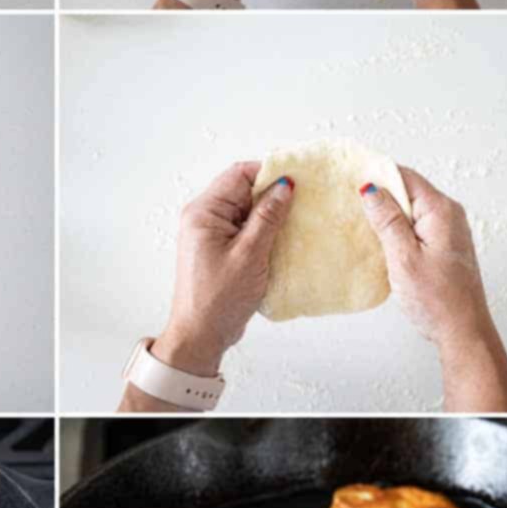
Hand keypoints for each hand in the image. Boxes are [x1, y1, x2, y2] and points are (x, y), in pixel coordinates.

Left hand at [153, 162, 295, 375]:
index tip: (299, 178)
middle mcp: (204, 218)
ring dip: (272, 214)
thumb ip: (268, 217)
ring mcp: (213, 233)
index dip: (269, 172)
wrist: (201, 334)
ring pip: (248, 210)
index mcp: (204, 212)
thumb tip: (284, 185)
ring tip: (300, 219)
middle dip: (274, 194)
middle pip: (244, 190)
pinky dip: (266, 231)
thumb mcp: (249, 255)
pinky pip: (247, 229)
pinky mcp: (222, 248)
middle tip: (305, 200)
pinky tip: (286, 238)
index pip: (238, 175)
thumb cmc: (219, 299)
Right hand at [359, 167, 491, 351]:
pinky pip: (414, 224)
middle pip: (407, 190)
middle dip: (379, 194)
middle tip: (348, 202)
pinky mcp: (442, 244)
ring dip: (385, 213)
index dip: (377, 174)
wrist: (462, 331)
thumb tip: (370, 189)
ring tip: (358, 221)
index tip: (349, 178)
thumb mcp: (403, 257)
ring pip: (409, 208)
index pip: (405, 177)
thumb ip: (387, 220)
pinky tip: (379, 239)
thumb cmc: (436, 299)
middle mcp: (448, 214)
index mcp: (441, 211)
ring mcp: (447, 229)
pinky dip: (396, 228)